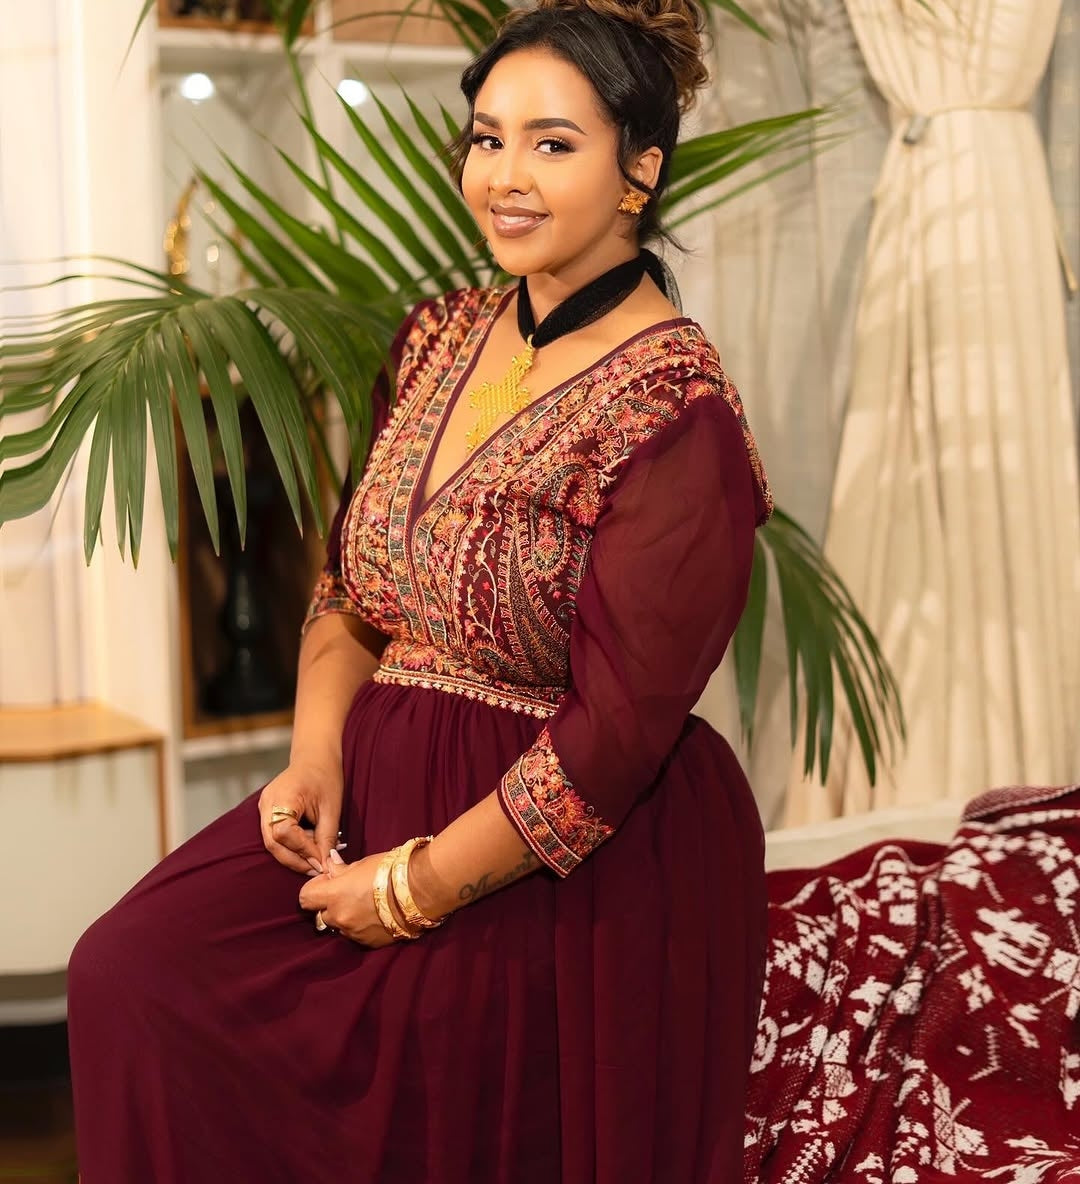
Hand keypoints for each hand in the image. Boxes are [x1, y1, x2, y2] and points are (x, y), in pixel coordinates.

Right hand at [258, 760, 343, 874]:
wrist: (316, 757)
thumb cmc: (326, 777)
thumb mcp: (331, 808)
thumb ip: (326, 837)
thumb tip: (325, 864)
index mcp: (283, 797)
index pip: (285, 833)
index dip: (303, 851)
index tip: (321, 863)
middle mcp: (267, 803)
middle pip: (273, 842)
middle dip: (295, 860)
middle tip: (317, 869)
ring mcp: (264, 806)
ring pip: (272, 842)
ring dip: (293, 855)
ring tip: (315, 861)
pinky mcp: (267, 810)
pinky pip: (274, 834)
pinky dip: (290, 845)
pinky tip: (308, 847)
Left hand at [298, 849, 400, 947]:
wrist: (421, 890)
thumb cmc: (391, 870)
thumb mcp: (362, 864)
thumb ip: (341, 870)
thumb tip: (329, 865)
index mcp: (334, 896)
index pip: (305, 898)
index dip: (314, 888)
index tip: (327, 880)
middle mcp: (340, 918)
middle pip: (321, 915)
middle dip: (330, 904)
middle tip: (347, 892)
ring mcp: (354, 933)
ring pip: (339, 926)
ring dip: (345, 916)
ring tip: (365, 904)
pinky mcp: (369, 943)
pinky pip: (356, 935)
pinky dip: (360, 926)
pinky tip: (375, 914)